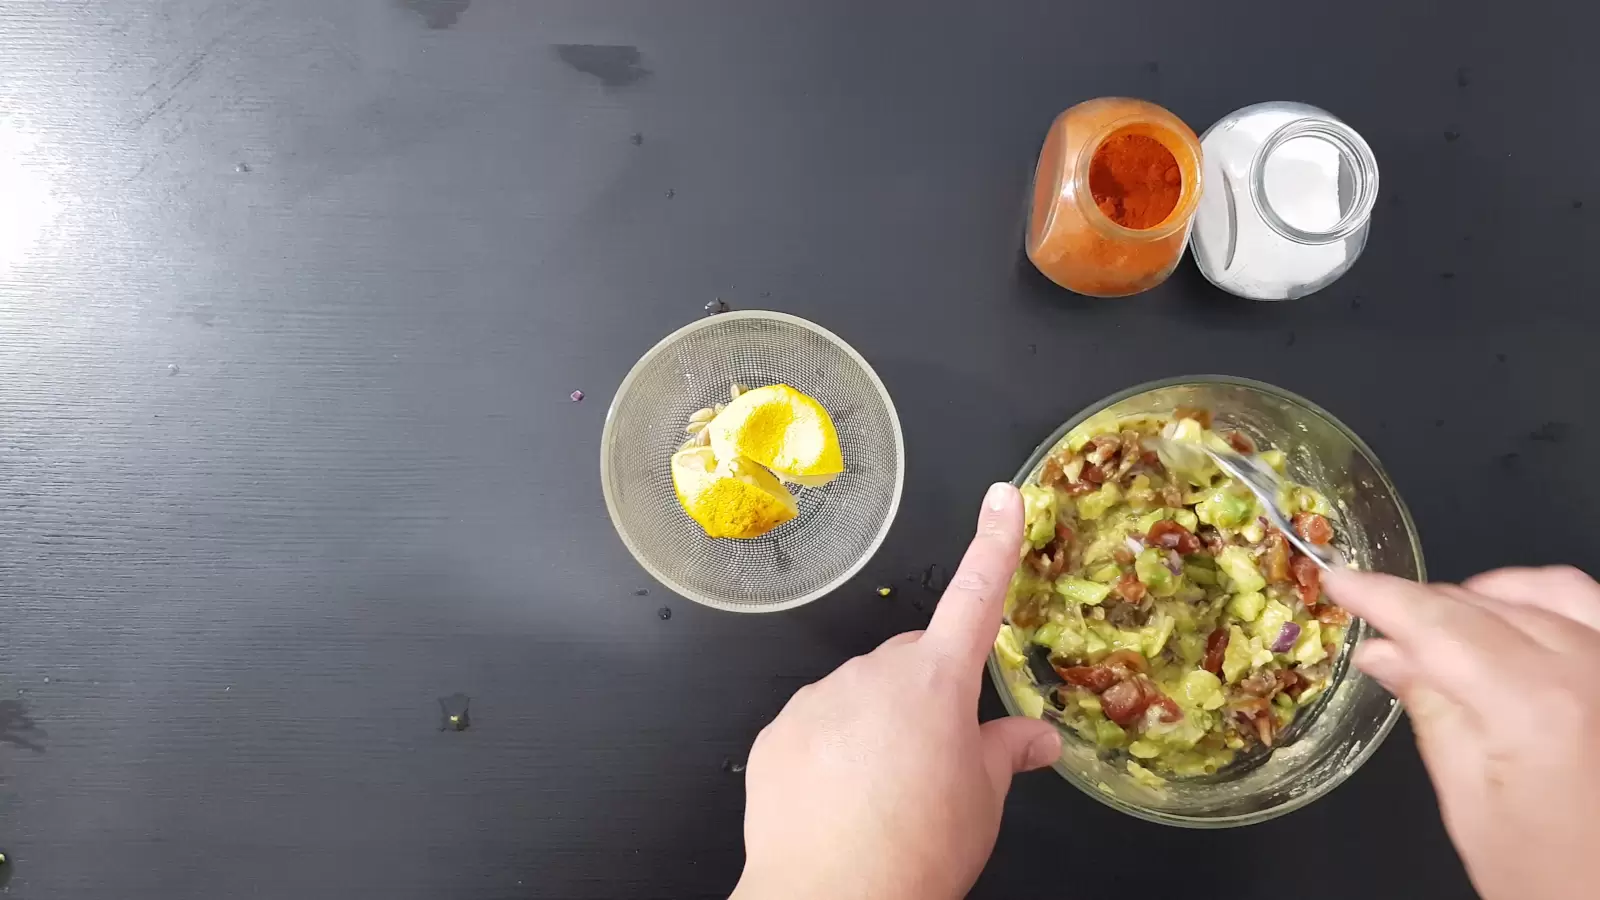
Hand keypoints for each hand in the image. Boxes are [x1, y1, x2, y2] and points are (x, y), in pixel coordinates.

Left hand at [731, 484, 1061, 899]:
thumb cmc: (919, 851)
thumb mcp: (982, 803)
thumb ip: (1007, 755)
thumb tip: (1038, 737)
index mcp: (936, 681)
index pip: (976, 596)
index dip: (995, 543)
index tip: (1003, 495)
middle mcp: (873, 673)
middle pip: (911, 663)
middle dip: (925, 697)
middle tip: (936, 761)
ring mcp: (818, 698)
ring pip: (859, 696)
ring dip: (875, 727)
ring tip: (884, 795)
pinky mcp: (777, 733)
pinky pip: (815, 727)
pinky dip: (831, 753)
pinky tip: (840, 802)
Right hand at [1325, 566, 1599, 899]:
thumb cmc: (1555, 880)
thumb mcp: (1473, 807)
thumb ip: (1432, 713)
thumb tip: (1385, 653)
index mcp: (1538, 705)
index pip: (1441, 625)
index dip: (1382, 598)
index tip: (1340, 580)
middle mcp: (1592, 667)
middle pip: (1487, 606)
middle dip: (1425, 609)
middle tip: (1381, 629)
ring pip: (1545, 592)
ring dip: (1485, 597)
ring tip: (1445, 623)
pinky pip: (1591, 605)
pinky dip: (1546, 600)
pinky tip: (1517, 620)